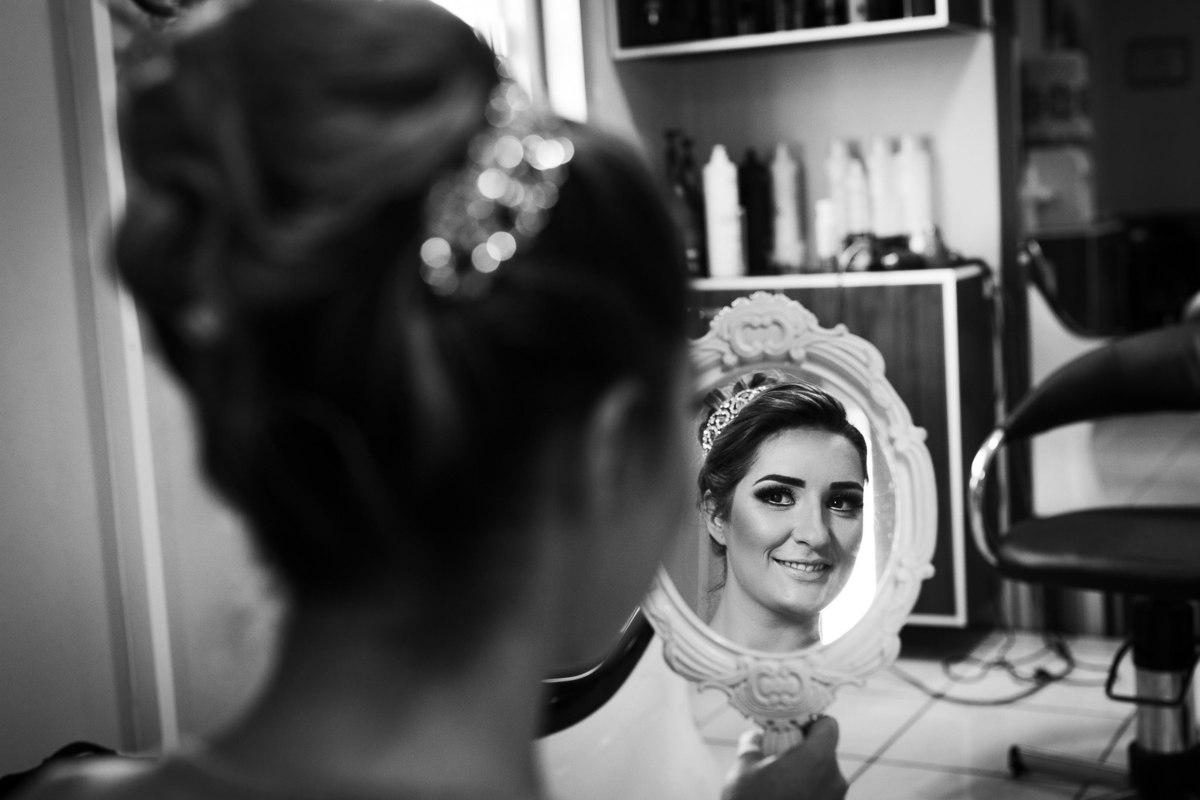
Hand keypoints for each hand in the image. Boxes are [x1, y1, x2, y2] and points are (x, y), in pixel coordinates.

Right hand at [721, 717, 847, 799]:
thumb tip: (755, 737)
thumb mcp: (743, 768)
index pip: (828, 726)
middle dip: (802, 752)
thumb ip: (752, 744)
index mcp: (817, 758)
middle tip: (777, 758)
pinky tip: (783, 799)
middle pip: (825, 752)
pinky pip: (821, 796)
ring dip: (804, 775)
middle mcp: (834, 779)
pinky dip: (806, 794)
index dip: (811, 722)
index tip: (791, 729)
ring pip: (823, 777)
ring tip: (777, 785)